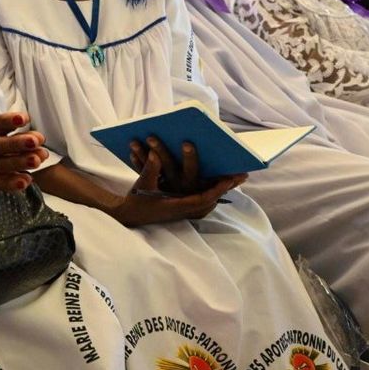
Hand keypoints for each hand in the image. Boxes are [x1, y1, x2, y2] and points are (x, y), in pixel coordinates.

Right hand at [112, 145, 244, 226]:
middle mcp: (182, 211)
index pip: (202, 199)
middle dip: (224, 188)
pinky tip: (217, 190)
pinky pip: (202, 206)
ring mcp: (182, 213)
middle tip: (239, 177)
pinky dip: (211, 197)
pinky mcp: (181, 212)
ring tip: (232, 181)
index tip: (229, 179)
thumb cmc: (136, 200)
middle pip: (210, 202)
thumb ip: (150, 169)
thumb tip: (155, 154)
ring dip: (220, 192)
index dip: (216, 189)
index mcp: (175, 206)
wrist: (129, 215)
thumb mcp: (142, 184)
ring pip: (208, 205)